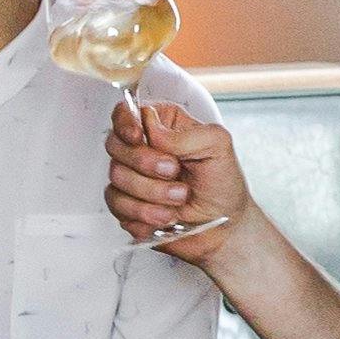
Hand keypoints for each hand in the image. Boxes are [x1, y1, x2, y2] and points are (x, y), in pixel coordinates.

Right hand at [105, 97, 251, 268]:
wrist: (224, 226)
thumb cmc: (223, 183)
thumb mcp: (218, 146)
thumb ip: (185, 134)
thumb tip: (153, 130)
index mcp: (162, 126)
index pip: (126, 113)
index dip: (126, 123)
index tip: (138, 137)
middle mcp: (142, 149)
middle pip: (115, 146)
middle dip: (146, 164)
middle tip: (174, 172)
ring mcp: (131, 178)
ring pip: (117, 178)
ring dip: (152, 193)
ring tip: (180, 198)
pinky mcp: (126, 206)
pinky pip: (118, 207)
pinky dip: (146, 214)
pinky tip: (167, 215)